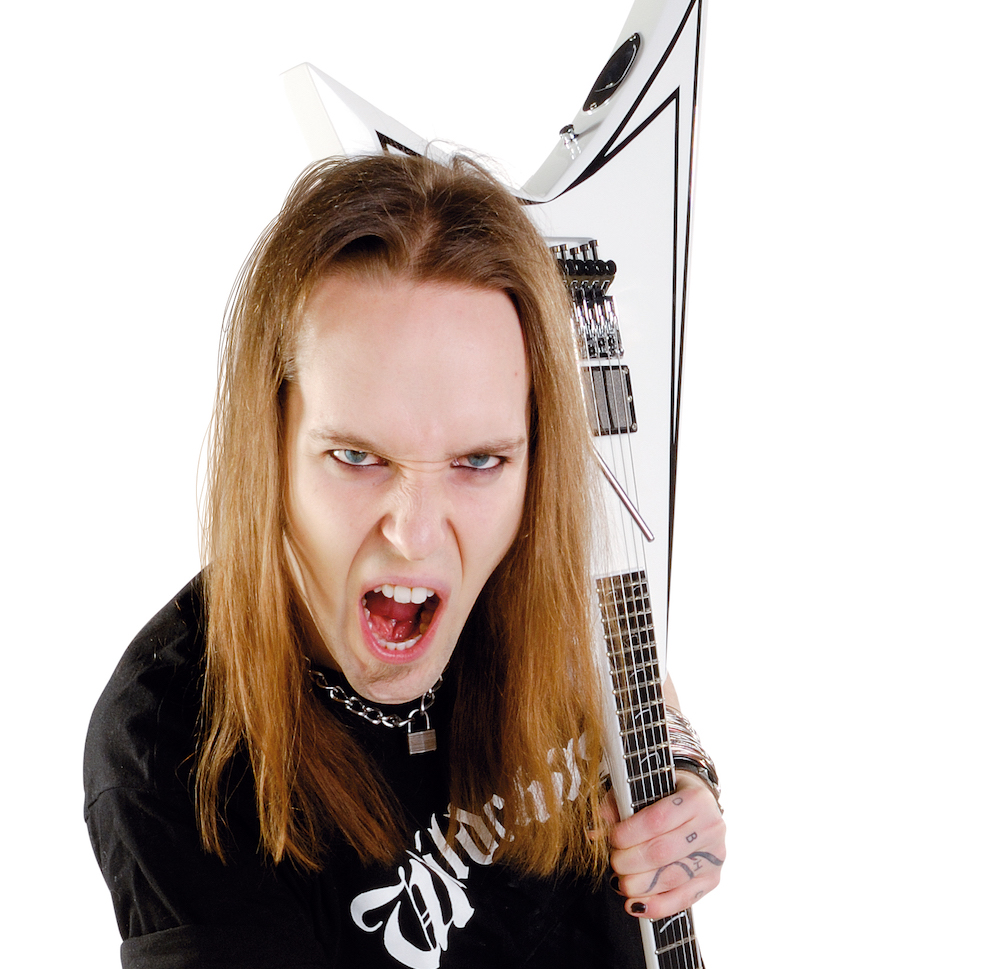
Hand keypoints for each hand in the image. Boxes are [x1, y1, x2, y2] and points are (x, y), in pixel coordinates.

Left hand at [608, 771, 725, 918]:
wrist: (699, 805)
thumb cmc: (666, 795)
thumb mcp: (644, 789)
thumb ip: (618, 805)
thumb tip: (594, 832)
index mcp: (696, 798)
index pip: (658, 820)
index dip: (630, 833)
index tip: (612, 839)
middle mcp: (711, 827)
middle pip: (663, 852)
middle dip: (630, 861)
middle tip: (614, 861)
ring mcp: (714, 856)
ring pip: (672, 878)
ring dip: (639, 885)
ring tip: (620, 882)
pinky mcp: (712, 879)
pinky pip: (684, 899)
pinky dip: (657, 906)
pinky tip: (635, 905)